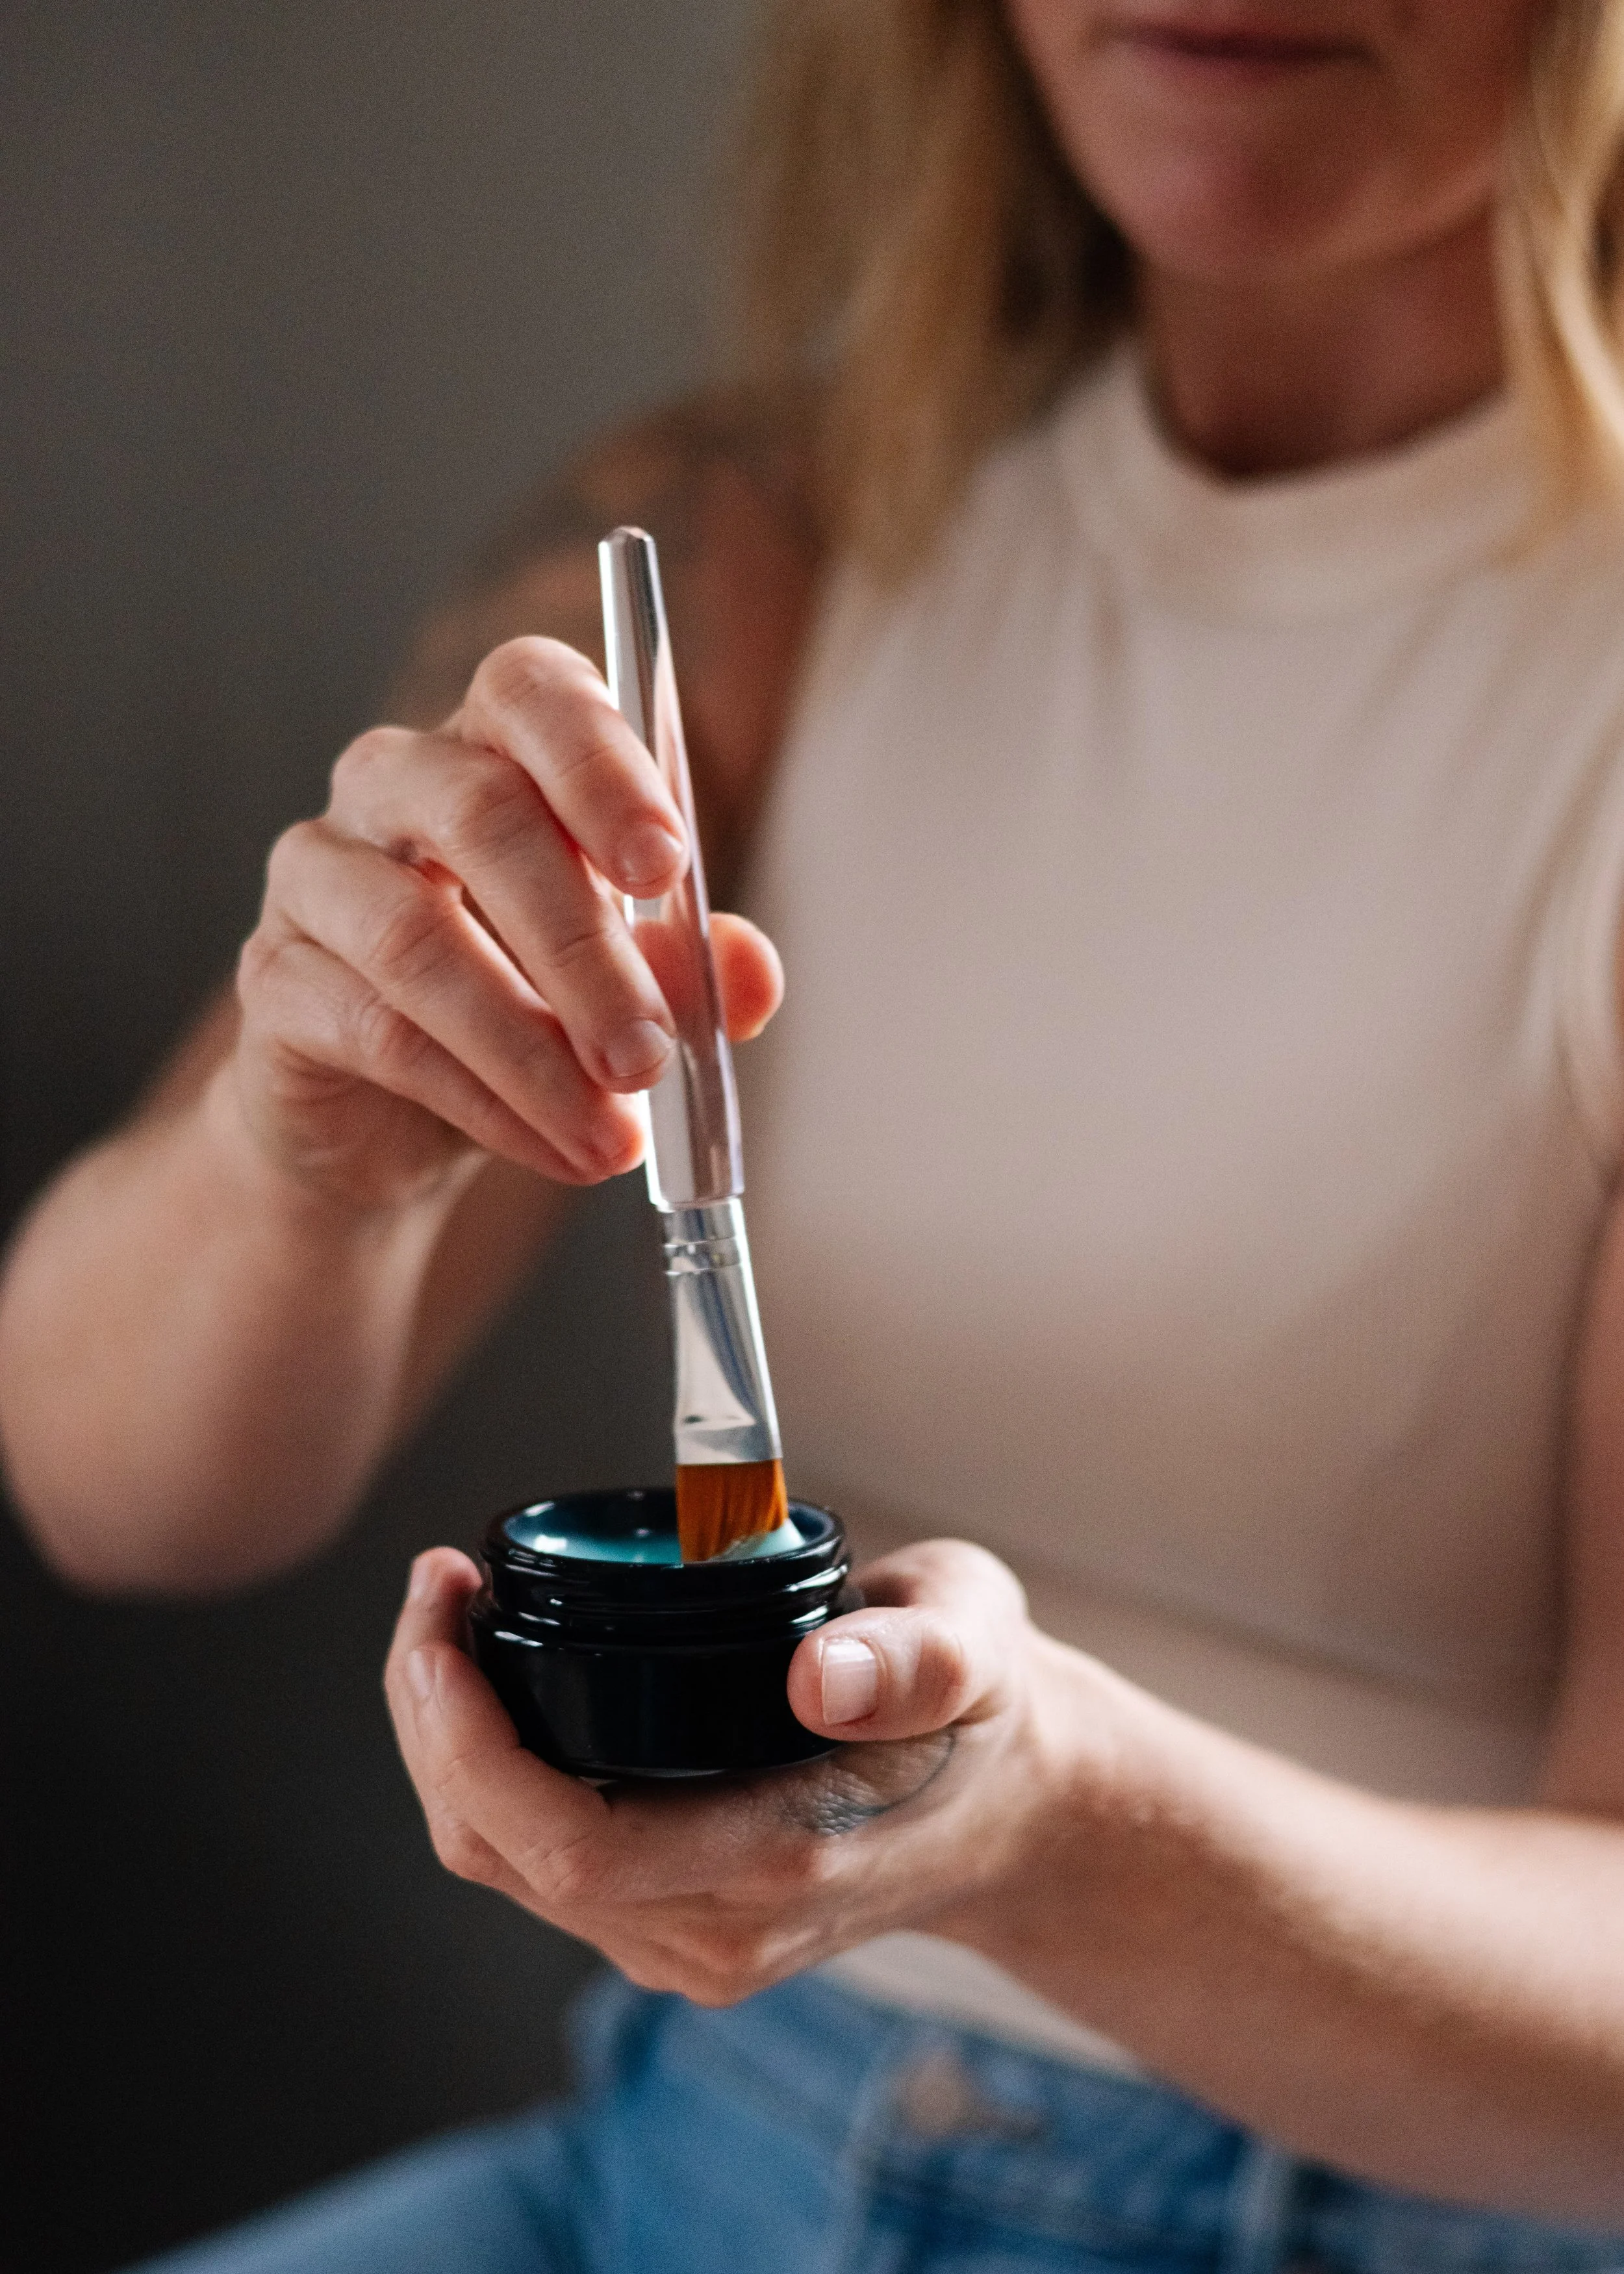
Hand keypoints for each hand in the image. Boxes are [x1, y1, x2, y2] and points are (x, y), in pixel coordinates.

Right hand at [230, 638, 781, 1210]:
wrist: (392, 1123)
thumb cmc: (522, 1009)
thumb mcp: (624, 984)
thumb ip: (688, 965)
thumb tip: (753, 976)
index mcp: (492, 748)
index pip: (530, 693)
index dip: (599, 765)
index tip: (664, 864)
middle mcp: (391, 785)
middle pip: (480, 815)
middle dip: (584, 949)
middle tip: (650, 1054)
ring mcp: (318, 876)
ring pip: (416, 936)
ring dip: (531, 1049)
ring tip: (611, 1134)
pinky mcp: (273, 980)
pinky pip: (378, 1031)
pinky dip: (483, 1099)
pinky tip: (550, 1147)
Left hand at [384, 1540, 1090, 2002]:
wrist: (1020, 1809)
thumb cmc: (986, 1707)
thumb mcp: (981, 1647)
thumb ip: (919, 1658)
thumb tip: (824, 1678)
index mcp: (784, 1863)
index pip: (568, 1842)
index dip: (470, 1741)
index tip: (444, 1621)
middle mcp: (719, 1931)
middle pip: (503, 1852)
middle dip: (431, 1721)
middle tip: (434, 1588)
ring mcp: (688, 1940)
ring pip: (501, 1862)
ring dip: (443, 1743)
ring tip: (445, 1616)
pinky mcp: (670, 1922)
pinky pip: (531, 1860)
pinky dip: (483, 1769)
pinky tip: (487, 1681)